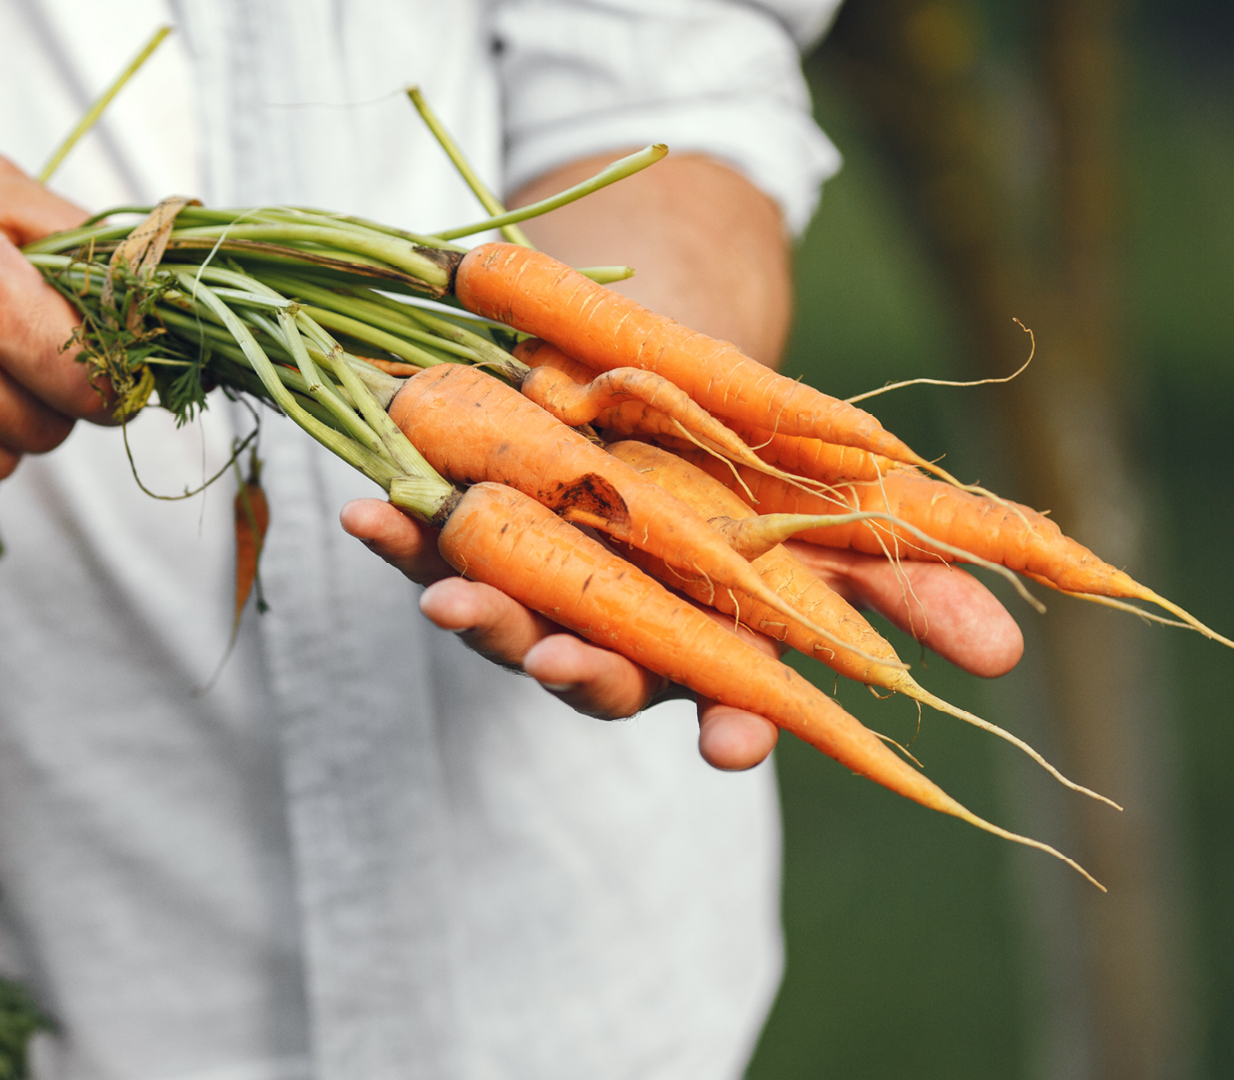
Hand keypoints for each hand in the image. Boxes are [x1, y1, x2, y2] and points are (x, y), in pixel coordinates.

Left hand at [340, 499, 1023, 770]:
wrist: (666, 363)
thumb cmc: (763, 460)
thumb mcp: (845, 515)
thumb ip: (913, 585)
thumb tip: (1005, 657)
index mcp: (708, 636)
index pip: (722, 698)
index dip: (729, 723)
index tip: (731, 743)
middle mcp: (616, 622)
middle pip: (593, 668)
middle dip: (576, 671)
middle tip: (555, 663)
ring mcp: (538, 577)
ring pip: (506, 615)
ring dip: (475, 610)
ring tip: (452, 595)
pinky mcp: (472, 527)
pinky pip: (430, 540)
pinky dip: (398, 528)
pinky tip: (368, 508)